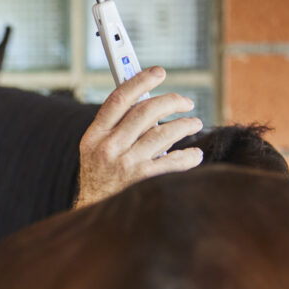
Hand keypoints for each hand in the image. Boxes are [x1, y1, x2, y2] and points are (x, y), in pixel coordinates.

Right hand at [75, 66, 203, 207]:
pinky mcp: (142, 180)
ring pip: (164, 132)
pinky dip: (190, 155)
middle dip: (172, 101)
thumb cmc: (99, 180)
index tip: (158, 73)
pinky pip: (175, 160)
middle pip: (146, 111)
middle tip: (186, 102)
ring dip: (186, 124)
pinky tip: (194, 154)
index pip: (119, 99)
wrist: (94, 215)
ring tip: (194, 124)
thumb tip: (146, 102)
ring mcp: (125, 165)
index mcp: (94, 136)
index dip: (140, 81)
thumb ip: (114, 127)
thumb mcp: (94, 151)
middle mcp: (108, 148)